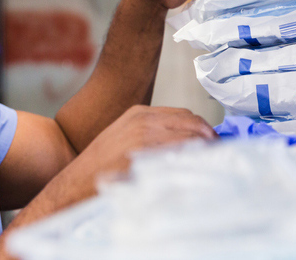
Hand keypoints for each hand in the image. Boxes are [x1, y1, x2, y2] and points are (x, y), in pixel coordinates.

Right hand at [60, 105, 216, 197]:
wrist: (75, 183)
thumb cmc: (100, 167)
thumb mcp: (124, 138)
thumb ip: (151, 134)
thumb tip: (184, 142)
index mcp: (139, 113)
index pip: (185, 114)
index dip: (203, 129)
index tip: (213, 142)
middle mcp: (144, 120)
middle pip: (193, 123)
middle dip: (210, 138)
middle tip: (220, 155)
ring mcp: (146, 136)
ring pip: (193, 137)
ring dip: (207, 150)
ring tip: (213, 164)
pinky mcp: (147, 155)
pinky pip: (183, 154)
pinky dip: (196, 161)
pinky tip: (198, 172)